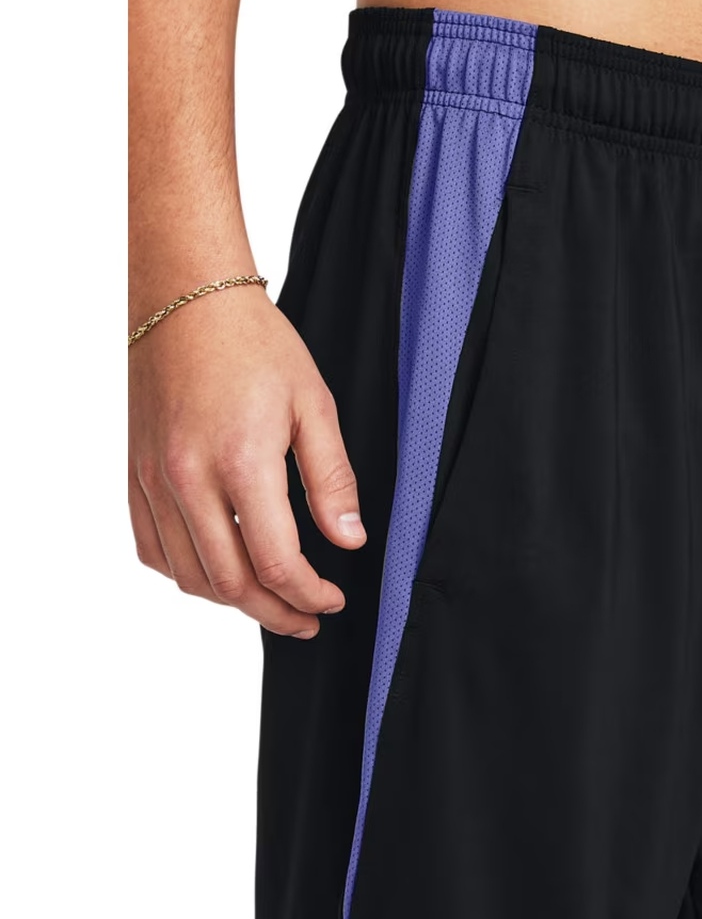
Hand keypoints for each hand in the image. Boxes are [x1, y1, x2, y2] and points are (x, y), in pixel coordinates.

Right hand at [128, 285, 365, 637]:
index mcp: (240, 462)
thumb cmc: (256, 345)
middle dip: (276, 613)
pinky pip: (154, 549)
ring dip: (234, 601)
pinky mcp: (135, 474)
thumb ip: (333, 481)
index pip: (275, 564)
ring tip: (272, 602)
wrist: (186, 299)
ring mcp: (154, 479)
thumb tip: (349, 541)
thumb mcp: (315, 408)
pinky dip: (188, 574)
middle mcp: (188, 478)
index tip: (332, 600)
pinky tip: (220, 571)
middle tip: (308, 619)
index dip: (309, 596)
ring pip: (189, 575)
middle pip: (230, 583)